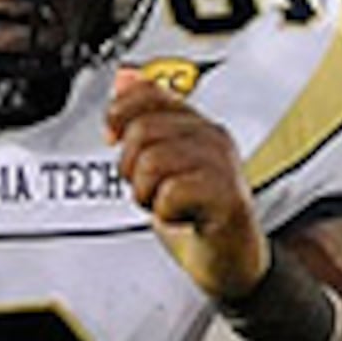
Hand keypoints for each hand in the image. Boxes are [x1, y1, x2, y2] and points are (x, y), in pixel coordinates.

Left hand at [108, 68, 268, 299]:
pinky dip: (166, 213)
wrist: (229, 260)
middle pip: (143, 130)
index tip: (111, 136)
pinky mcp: (226, 197)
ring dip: (147, 193)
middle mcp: (212, 137)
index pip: (150, 93)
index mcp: (196, 125)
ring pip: (152, 161)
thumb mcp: (161, 165)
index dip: (120, 112)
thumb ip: (143, 123)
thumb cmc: (196, 215)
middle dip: (130, 167)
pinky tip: (183, 216)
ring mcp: (223, 165)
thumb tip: (123, 80)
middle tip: (149, 190)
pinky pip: (171, 192)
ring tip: (167, 204)